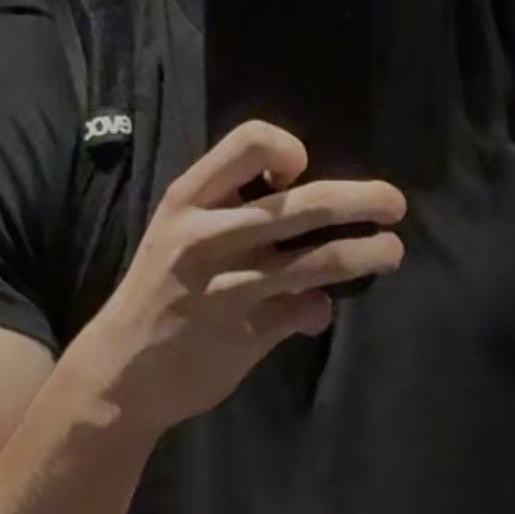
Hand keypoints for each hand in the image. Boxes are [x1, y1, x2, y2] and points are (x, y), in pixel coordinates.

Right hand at [82, 119, 406, 435]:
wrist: (120, 371)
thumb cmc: (157, 291)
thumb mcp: (176, 232)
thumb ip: (231, 212)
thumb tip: (307, 211)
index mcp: (189, 200)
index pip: (250, 142)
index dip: (288, 150)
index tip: (301, 172)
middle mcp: (209, 237)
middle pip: (306, 203)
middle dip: (362, 200)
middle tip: (395, 204)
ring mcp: (230, 287)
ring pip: (320, 260)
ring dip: (368, 253)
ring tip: (392, 252)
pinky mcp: (247, 333)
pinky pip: (306, 310)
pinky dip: (321, 310)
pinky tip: (319, 312)